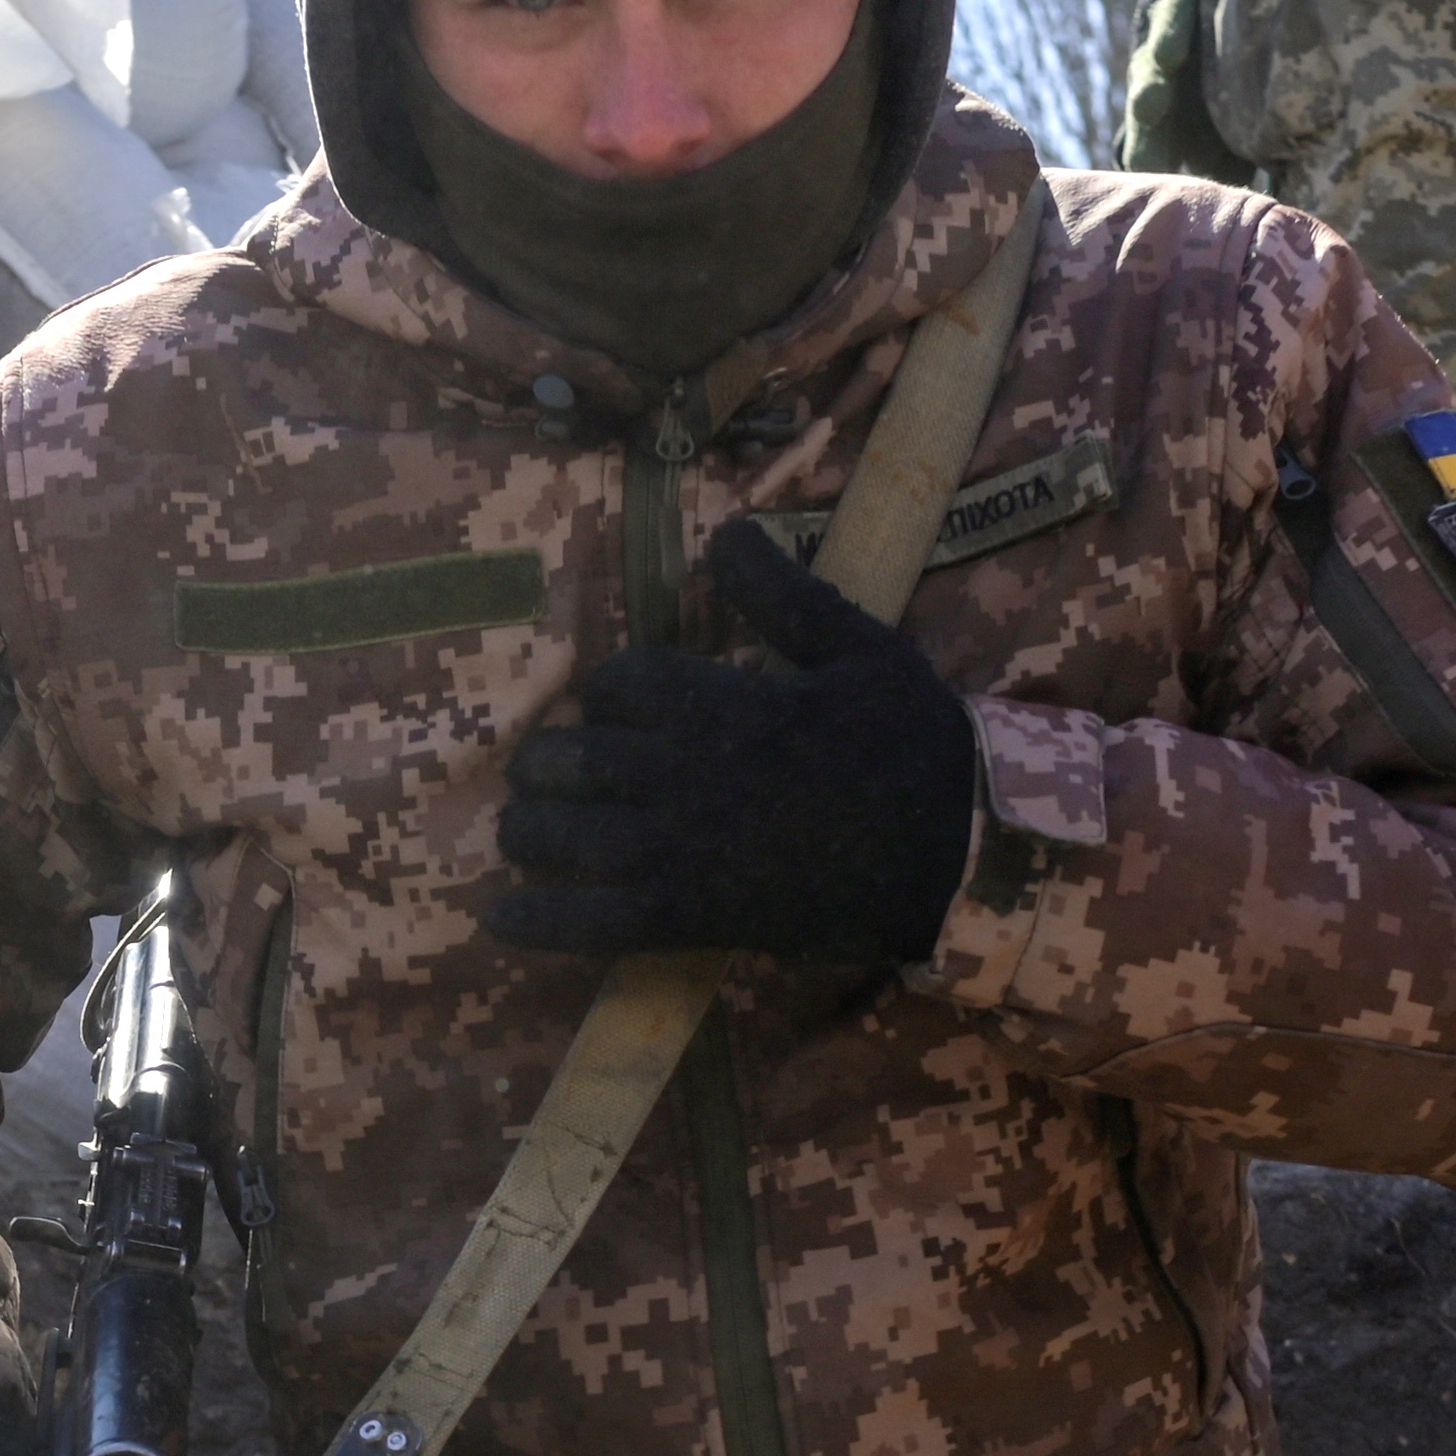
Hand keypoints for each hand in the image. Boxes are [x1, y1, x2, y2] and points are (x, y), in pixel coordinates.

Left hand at [487, 517, 983, 970]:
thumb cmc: (912, 745)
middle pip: (568, 758)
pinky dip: (537, 923)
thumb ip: (783, 593)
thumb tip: (724, 531)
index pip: (618, 683)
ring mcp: (680, 849)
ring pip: (560, 836)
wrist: (953, 853)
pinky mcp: (689, 916)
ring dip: (529, 833)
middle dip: (548, 765)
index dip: (608, 693)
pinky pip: (589, 922)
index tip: (620, 708)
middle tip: (548, 776)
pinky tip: (502, 920)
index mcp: (721, 700)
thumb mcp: (859, 647)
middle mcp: (684, 771)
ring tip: (526, 834)